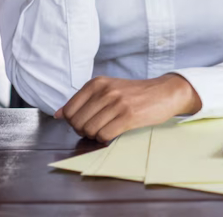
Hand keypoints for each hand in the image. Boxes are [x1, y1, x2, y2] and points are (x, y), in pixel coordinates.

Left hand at [56, 74, 200, 142]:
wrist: (164, 92)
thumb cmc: (134, 93)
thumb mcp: (108, 89)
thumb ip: (83, 100)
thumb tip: (57, 115)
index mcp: (97, 83)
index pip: (68, 111)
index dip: (73, 122)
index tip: (86, 121)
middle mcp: (105, 91)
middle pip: (77, 123)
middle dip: (83, 131)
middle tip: (97, 128)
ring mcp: (117, 103)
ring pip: (89, 130)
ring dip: (95, 135)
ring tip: (107, 129)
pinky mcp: (128, 116)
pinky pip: (104, 135)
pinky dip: (105, 139)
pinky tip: (114, 132)